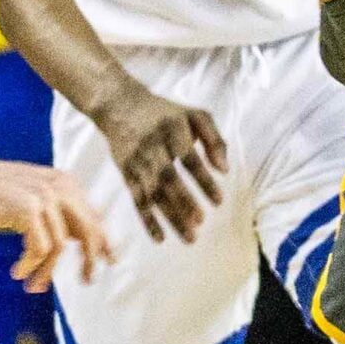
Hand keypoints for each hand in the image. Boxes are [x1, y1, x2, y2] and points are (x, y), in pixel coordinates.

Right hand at [0, 155, 113, 291]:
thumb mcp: (33, 198)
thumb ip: (56, 212)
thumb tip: (76, 240)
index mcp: (66, 185)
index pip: (93, 218)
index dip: (105, 243)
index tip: (110, 262)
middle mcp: (61, 188)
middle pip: (88, 233)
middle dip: (89, 261)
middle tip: (87, 281)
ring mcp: (45, 197)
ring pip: (59, 247)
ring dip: (47, 271)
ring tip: (34, 286)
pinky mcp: (27, 208)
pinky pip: (39, 248)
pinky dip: (29, 265)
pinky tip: (17, 272)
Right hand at [92, 80, 228, 241]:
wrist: (119, 105)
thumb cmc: (166, 114)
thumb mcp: (195, 115)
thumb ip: (214, 139)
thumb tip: (225, 170)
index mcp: (172, 130)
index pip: (189, 159)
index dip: (204, 181)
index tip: (219, 202)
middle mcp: (152, 146)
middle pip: (168, 179)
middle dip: (184, 203)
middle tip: (201, 223)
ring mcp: (136, 161)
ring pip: (153, 194)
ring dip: (170, 217)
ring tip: (190, 237)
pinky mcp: (125, 173)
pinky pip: (136, 200)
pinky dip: (147, 221)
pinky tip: (160, 238)